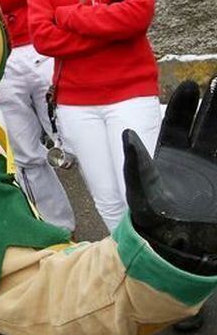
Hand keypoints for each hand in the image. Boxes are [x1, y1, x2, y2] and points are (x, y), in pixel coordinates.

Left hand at [123, 77, 216, 274]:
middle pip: (206, 125)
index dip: (185, 104)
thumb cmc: (152, 222)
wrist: (178, 250)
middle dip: (213, 104)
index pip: (177, 123)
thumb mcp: (141, 192)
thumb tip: (126, 135)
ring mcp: (211, 169)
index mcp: (169, 157)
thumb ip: (136, 165)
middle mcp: (193, 159)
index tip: (190, 84)